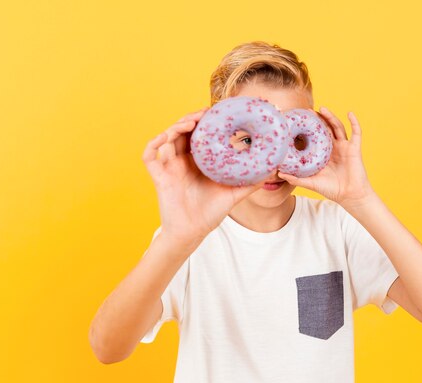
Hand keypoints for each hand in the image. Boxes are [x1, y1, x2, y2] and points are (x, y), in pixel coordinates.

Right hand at [142, 107, 268, 244]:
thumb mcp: (234, 194)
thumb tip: (272, 169)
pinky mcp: (159, 177)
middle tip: (204, 113)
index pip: (198, 134)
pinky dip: (155, 143)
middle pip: (182, 131)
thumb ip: (250, 182)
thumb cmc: (210, 214)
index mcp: (198, 161)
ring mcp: (169, 167)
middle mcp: (182, 161)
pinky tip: (167, 137)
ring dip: (176, 127)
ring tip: (190, 123)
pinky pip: (149, 156)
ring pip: (167, 138)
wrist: (192, 233)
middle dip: (191, 118)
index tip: (215, 111)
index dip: (203, 120)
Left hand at [277, 106, 377, 208]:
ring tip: (322, 108)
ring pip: (338, 127)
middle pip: (325, 128)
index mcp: (323, 154)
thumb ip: (296, 178)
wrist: (350, 196)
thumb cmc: (331, 190)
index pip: (315, 137)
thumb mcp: (311, 183)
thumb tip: (279, 173)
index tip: (298, 121)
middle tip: (308, 111)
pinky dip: (354, 122)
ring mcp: (344, 147)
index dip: (308, 129)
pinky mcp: (354, 148)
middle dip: (318, 119)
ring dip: (331, 117)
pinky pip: (356, 132)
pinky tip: (350, 113)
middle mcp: (334, 148)